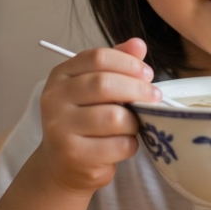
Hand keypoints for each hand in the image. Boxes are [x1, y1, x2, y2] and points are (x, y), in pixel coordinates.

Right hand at [35, 38, 160, 194]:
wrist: (63, 165)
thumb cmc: (85, 121)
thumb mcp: (96, 88)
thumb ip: (116, 64)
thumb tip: (139, 44)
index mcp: (61, 75)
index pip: (98, 57)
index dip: (128, 63)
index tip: (148, 74)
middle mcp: (54, 99)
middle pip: (104, 84)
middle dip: (138, 89)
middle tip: (155, 97)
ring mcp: (61, 128)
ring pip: (114, 117)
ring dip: (134, 121)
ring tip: (135, 124)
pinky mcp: (74, 155)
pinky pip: (117, 145)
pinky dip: (130, 144)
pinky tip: (125, 143)